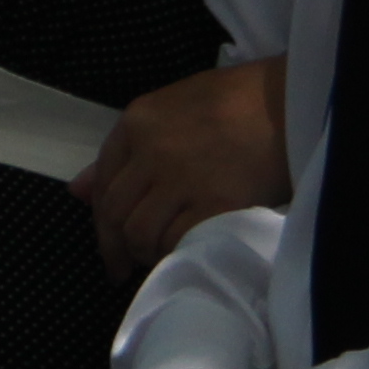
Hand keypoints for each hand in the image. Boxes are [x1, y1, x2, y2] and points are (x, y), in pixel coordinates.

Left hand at [76, 58, 288, 281]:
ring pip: (140, 233)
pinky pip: (178, 242)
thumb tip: (77, 190)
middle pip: (115, 212)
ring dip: (145, 253)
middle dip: (115, 247)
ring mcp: (182, 179)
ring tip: (159, 260)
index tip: (108, 242)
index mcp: (137, 122)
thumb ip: (126, 149)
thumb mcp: (172, 107)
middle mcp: (151, 151)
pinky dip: (176, 254)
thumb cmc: (238, 99)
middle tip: (123, 268)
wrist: (290, 103)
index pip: (101, 181)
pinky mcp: (216, 205)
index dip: (100, 219)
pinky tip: (184, 255)